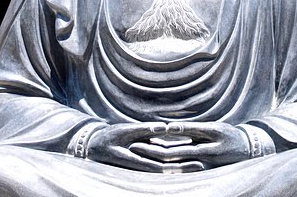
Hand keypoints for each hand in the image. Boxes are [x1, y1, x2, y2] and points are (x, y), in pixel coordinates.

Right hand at [86, 122, 203, 173]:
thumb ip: (144, 130)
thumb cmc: (109, 137)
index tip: (195, 161)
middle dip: (183, 167)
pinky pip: (159, 162)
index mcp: (137, 160)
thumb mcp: (124, 131)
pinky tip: (182, 157)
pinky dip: (171, 160)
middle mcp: (141, 165)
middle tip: (201, 165)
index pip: (163, 164)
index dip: (180, 164)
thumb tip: (164, 128)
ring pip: (164, 167)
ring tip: (196, 164)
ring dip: (179, 166)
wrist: (95, 147)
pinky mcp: (143, 160)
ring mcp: (142, 164)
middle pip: (167, 168)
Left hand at [129, 122, 249, 169]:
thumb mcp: (213, 129)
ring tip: (140, 155)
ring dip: (155, 162)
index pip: (174, 147)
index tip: (140, 137)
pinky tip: (155, 163)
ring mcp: (201, 171)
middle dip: (151, 154)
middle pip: (171, 159)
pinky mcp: (201, 175)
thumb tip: (168, 128)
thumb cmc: (230, 136)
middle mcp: (201, 162)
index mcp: (204, 149)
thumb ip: (191, 130)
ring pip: (173, 167)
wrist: (248, 152)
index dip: (156, 143)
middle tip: (133, 148)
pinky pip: (180, 171)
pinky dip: (167, 166)